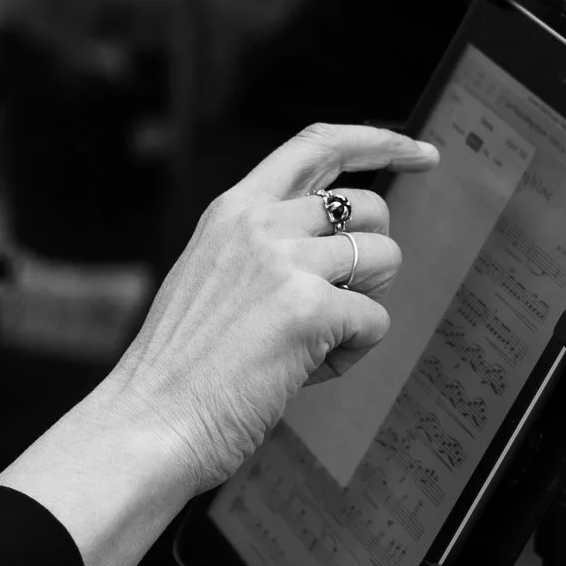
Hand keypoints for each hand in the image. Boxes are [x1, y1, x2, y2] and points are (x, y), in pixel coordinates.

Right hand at [0, 123, 438, 565]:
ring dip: (362, 306)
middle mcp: (259, 224)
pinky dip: (350, 355)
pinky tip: (302, 374)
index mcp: (231, 211)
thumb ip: (264, 249)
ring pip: (383, 259)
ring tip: (307, 347)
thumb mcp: (211, 279)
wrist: (146, 424)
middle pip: (368, 207)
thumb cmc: (178, 371)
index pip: (316, 146)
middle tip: (336, 304)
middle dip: (371, 257)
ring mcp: (285, 263)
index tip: (419, 152)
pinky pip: (376, 321)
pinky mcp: (311, 309)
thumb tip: (338, 247)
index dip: (378, 141)